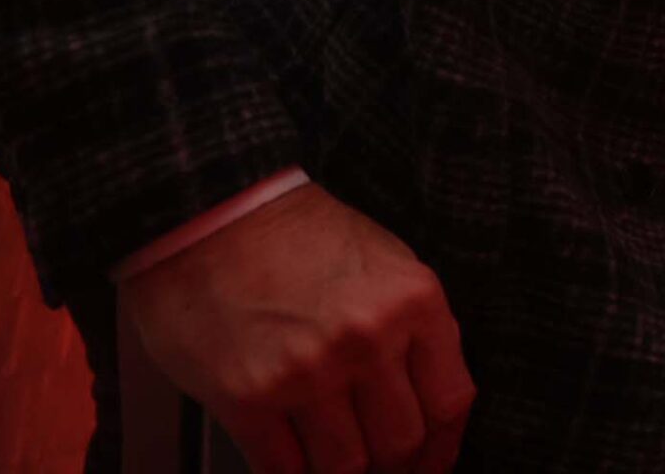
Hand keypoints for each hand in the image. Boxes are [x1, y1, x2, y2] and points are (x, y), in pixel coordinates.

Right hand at [121, 184, 473, 473]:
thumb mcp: (385, 265)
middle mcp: (368, 340)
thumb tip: (425, 399)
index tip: (431, 462)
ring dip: (338, 470)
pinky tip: (289, 457)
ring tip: (327, 455)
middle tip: (374, 460)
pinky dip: (291, 473)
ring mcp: (308, 372)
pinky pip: (284, 469)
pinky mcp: (248, 397)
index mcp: (413, 303)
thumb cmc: (299, 239)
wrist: (213, 216)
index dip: (442, 447)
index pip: (451, 401)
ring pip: (345, 466)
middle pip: (401, 442)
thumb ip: (412, 330)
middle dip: (391, 463)